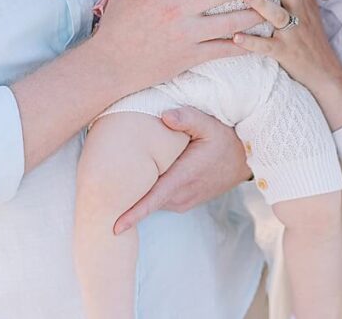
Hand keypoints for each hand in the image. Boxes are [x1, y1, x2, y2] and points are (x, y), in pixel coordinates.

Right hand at [90, 0, 267, 92]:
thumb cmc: (117, 25)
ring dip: (255, 13)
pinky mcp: (190, 56)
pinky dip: (245, 45)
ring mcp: (186, 34)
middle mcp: (177, 10)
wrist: (111, 64)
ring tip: (272, 6)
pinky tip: (259, 40)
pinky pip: (225, 50)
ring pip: (231, 23)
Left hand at [114, 107, 249, 232]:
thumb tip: (165, 116)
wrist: (246, 159)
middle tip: (96, 194)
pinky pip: (159, 200)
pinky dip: (147, 194)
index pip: (152, 200)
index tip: (113, 226)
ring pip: (152, 201)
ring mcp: (183, 200)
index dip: (132, 214)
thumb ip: (187, 118)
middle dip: (123, 200)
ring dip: (135, 196)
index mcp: (183, 178)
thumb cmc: (224, 139)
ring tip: (113, 185)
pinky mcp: (184, 201)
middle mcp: (182, 194)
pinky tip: (138, 181)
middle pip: (146, 201)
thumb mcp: (209, 124)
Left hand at [234, 0, 341, 128]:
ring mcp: (293, 33)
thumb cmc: (310, 37)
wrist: (326, 73)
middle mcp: (300, 13)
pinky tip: (235, 38)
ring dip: (260, 3)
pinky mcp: (286, 53)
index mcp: (303, 0)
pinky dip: (251, 43)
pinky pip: (267, 47)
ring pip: (278, 15)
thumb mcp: (306, 9)